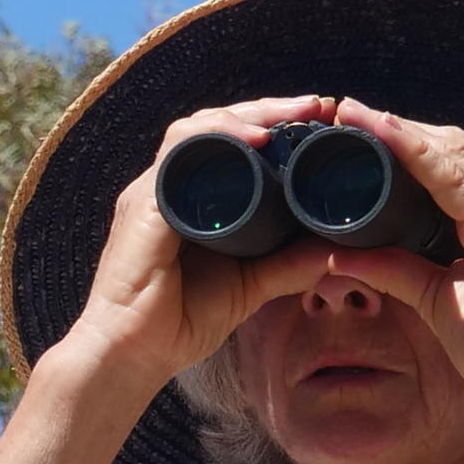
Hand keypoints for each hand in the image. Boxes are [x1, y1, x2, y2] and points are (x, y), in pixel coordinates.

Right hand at [47, 92, 343, 405]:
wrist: (129, 357)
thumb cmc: (176, 325)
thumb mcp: (248, 288)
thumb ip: (286, 267)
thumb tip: (334, 253)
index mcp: (187, 200)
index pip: (227, 142)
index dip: (272, 124)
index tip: (319, 122)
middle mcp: (166, 188)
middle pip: (216, 124)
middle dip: (269, 108)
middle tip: (318, 106)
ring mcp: (151, 193)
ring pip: (198, 128)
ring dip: (248, 114)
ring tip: (294, 115)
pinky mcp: (144, 206)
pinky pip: (179, 153)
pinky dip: (220, 138)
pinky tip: (256, 140)